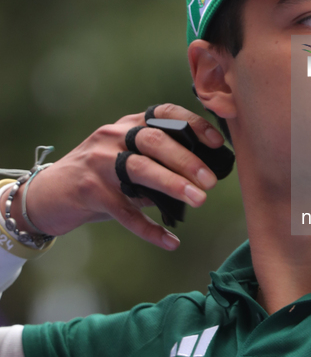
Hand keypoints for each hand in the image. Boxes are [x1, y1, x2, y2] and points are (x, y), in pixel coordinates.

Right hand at [0, 105, 224, 249]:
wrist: (48, 195)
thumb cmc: (99, 177)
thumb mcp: (126, 160)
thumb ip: (157, 166)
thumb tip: (200, 180)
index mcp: (128, 125)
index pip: (164, 114)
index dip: (193, 125)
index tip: (217, 143)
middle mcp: (113, 138)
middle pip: (154, 141)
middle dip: (186, 160)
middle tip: (210, 180)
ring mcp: (99, 163)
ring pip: (140, 169)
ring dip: (172, 183)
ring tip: (199, 199)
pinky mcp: (90, 192)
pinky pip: (124, 212)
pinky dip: (149, 228)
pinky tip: (170, 242)